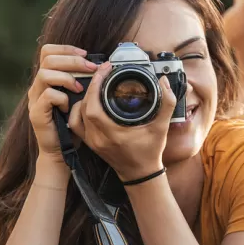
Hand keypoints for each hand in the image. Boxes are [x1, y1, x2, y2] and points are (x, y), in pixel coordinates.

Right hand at [27, 44, 97, 164]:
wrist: (60, 151)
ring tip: (79, 88)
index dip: (66, 48)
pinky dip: (61, 97)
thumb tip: (101, 66)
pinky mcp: (36, 113)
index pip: (48, 52)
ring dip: (66, 77)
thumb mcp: (79, 98)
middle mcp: (38, 86)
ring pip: (45, 74)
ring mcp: (35, 99)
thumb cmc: (71, 124)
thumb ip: (82, 82)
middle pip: (48, 59)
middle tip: (91, 67)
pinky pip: (48, 96)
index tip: (86, 54)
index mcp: (47, 79)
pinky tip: (69, 106)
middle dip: (72, 60)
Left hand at [68, 62, 175, 182]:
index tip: (105, 70)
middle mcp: (98, 138)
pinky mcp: (90, 143)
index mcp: (113, 134)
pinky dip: (79, 110)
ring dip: (84, 98)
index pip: (94, 107)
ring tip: (96, 86)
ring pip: (77, 115)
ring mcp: (92, 142)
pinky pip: (76, 124)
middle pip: (83, 107)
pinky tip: (88, 102)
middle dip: (92, 87)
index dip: (96, 86)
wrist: (140, 174)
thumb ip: (167, 104)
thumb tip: (164, 82)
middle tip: (103, 73)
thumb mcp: (162, 127)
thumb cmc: (150, 152)